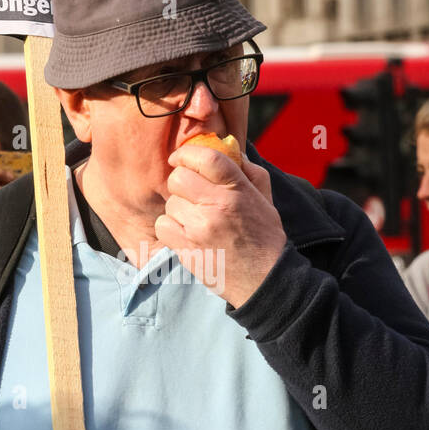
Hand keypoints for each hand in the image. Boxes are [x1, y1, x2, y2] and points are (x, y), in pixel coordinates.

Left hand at [157, 146, 286, 307]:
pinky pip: (163, 225)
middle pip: (179, 178)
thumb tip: (229, 149)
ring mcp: (200, 228)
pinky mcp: (188, 249)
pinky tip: (185, 233)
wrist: (264, 280)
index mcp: (237, 190)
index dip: (186, 154)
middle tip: (190, 194)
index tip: (179, 158)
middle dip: (181, 183)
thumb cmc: (265, 237)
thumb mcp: (265, 199)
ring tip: (194, 219)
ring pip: (170, 203)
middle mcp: (217, 206)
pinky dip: (170, 228)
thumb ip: (250, 172)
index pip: (206, 158)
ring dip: (178, 209)